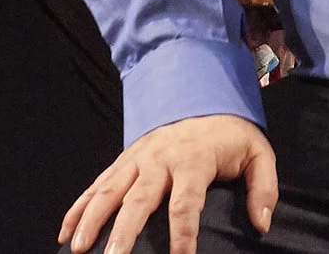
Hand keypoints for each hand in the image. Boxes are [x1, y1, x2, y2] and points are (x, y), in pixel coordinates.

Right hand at [59, 114, 276, 253]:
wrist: (201, 90)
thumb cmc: (229, 132)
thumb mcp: (257, 153)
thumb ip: (263, 187)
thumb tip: (263, 223)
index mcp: (193, 160)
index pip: (185, 203)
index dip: (183, 234)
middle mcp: (159, 159)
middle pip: (138, 200)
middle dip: (124, 231)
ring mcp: (136, 159)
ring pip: (108, 191)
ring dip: (91, 220)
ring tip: (77, 249)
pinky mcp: (123, 160)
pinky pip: (96, 185)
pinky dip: (78, 208)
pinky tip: (65, 233)